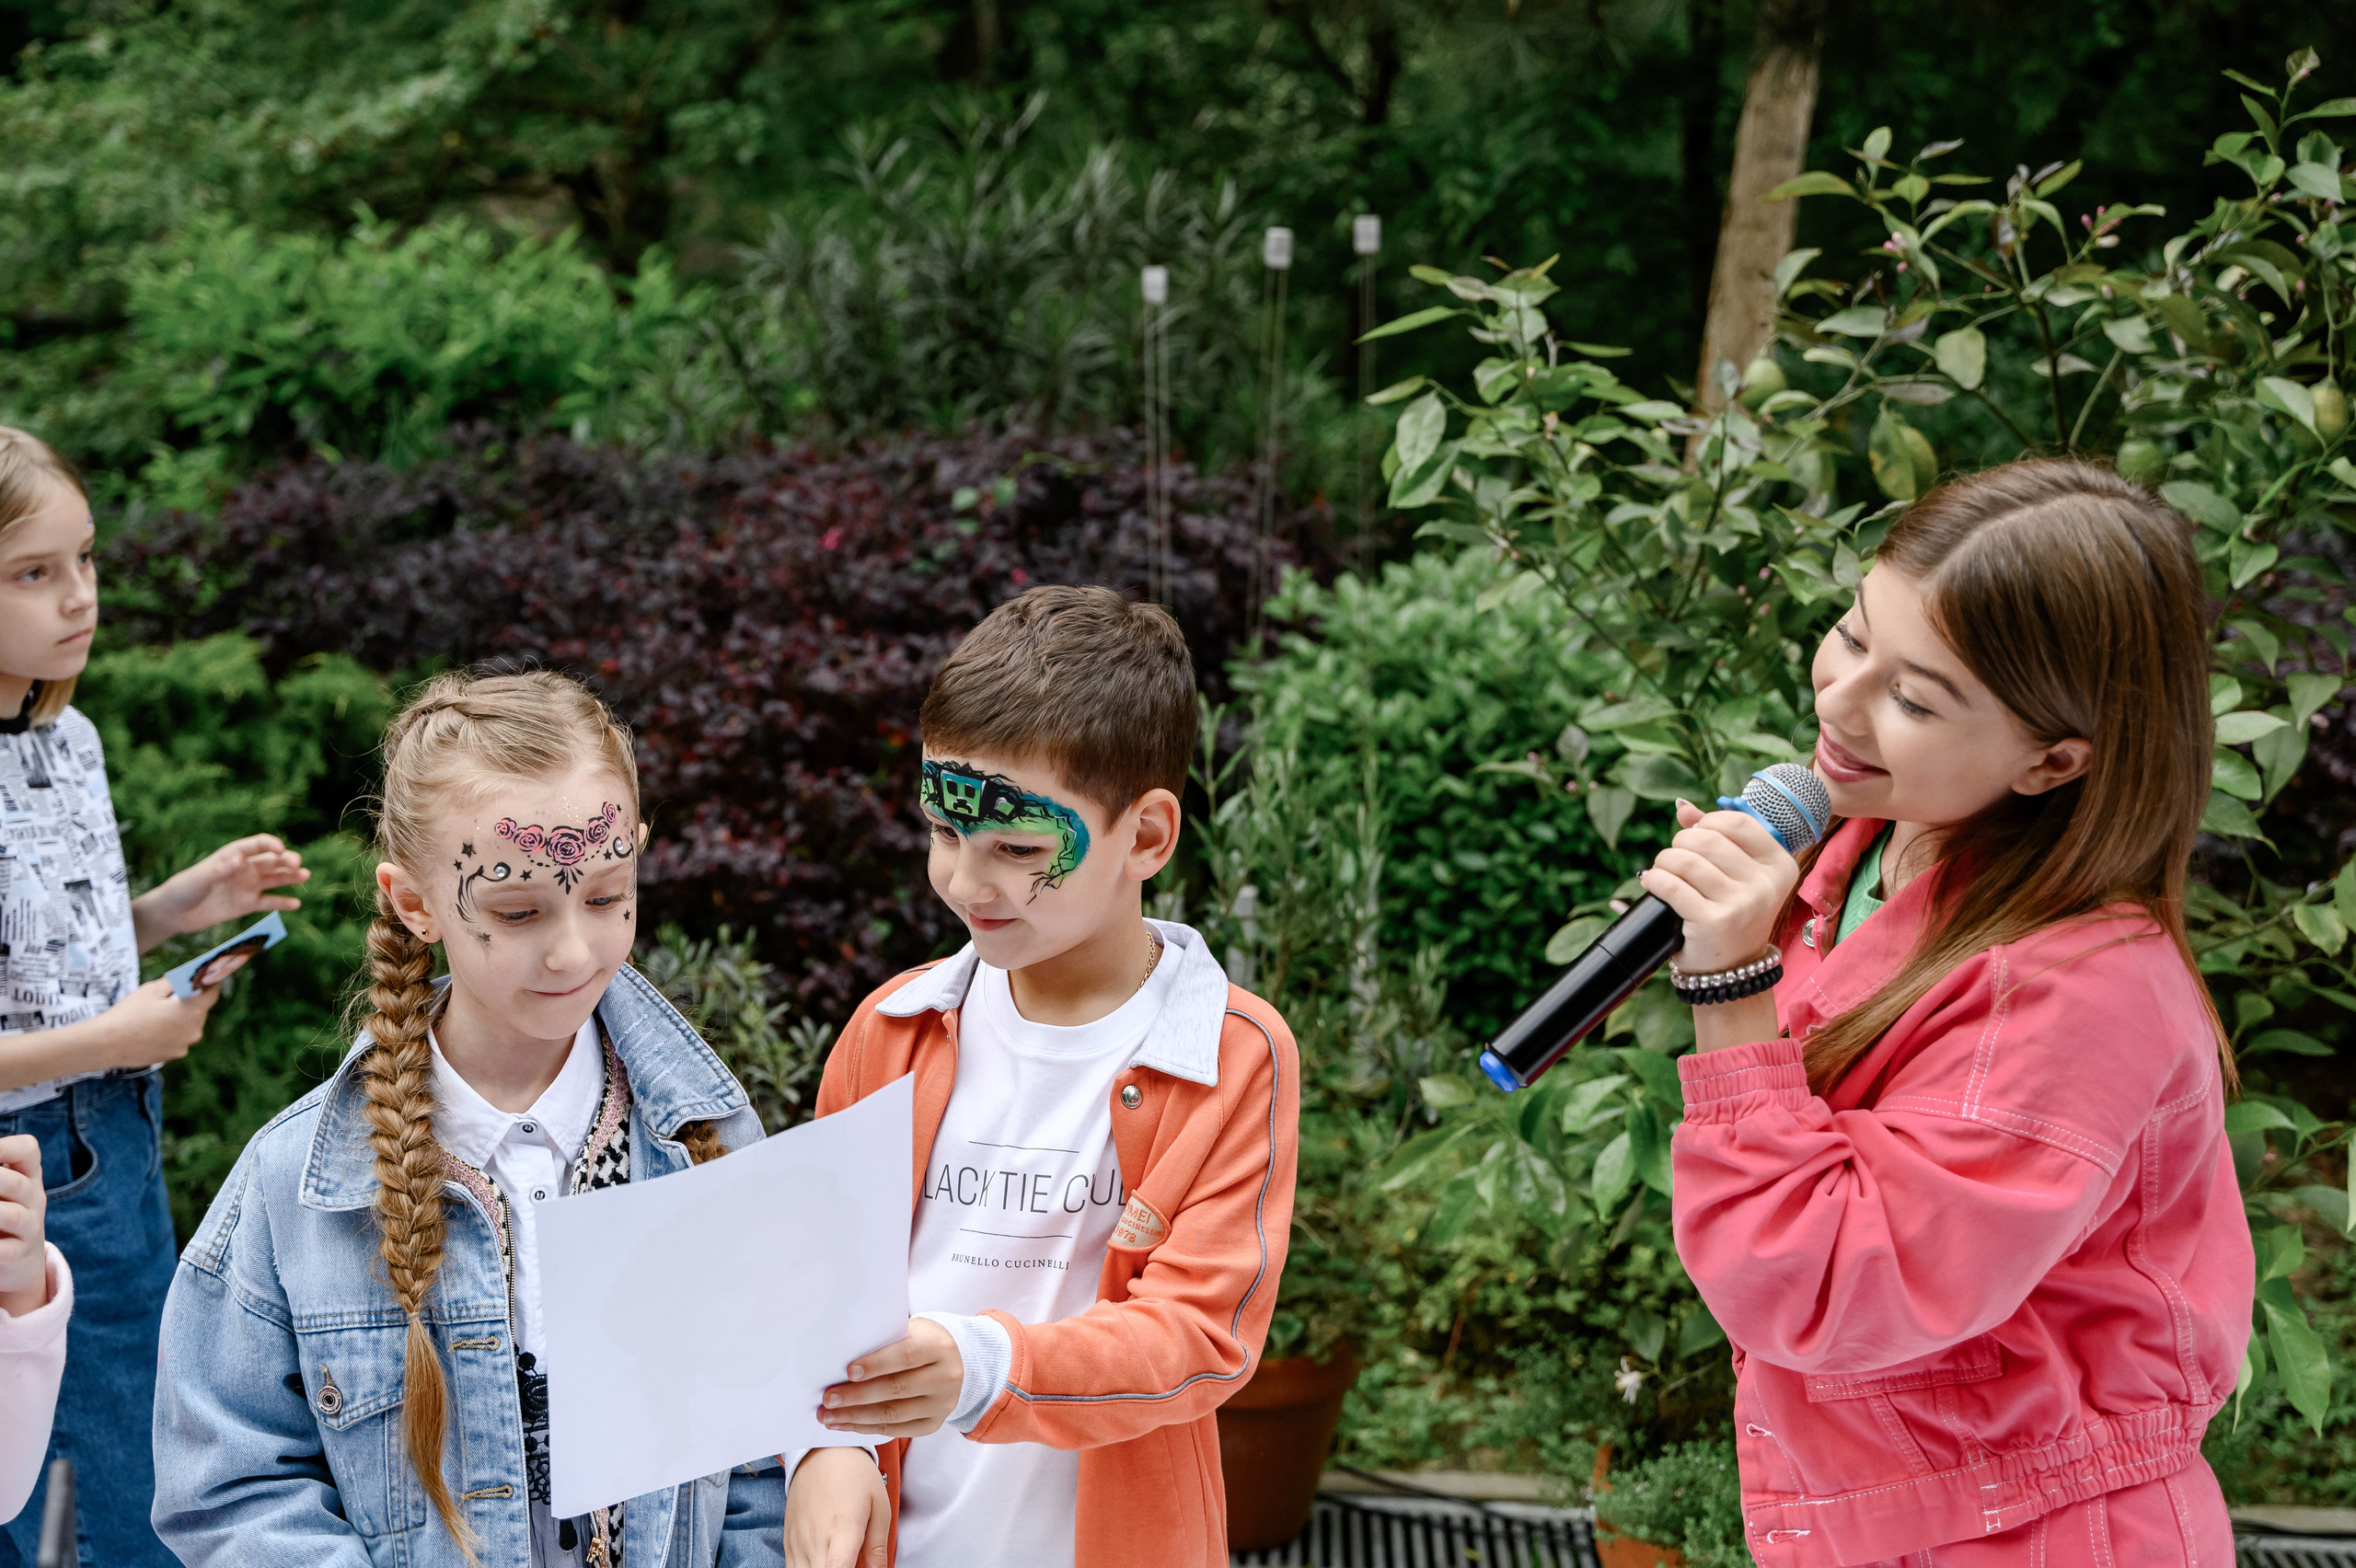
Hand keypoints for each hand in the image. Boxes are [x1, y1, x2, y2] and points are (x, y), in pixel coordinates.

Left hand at [0, 1134, 47, 1316]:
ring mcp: (29, 1228)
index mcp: (28, 1177)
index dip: (4, 1147)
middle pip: (17, 1183)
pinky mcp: (18, 1255)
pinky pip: (4, 1251)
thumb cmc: (4, 1217)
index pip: (27, 1150)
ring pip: (12, 1216)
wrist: (21, 1263)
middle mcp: (33, 1200)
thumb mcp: (3, 1192)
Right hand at [96, 978, 221, 1068]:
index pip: (211, 994)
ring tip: (161, 1013)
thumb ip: (174, 983)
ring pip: (189, 1026)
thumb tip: (186, 979)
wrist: (106, 1044)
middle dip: (191, 1002)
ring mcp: (184, 1045)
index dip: (210, 984)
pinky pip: (179, 1039)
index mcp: (192, 1011)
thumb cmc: (129, 1013)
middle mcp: (194, 1030)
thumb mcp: (151, 990)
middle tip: (177, 994)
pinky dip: (172, 1033)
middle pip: (200, 1011)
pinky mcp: (173, 1055)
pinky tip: (154, 1029)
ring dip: (181, 1018)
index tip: (207, 978)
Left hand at [133, 834, 308, 951]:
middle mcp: (243, 869)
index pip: (257, 845)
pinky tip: (296, 903)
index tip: (281, 850)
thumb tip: (239, 860)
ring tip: (305, 876)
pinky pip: (269, 902)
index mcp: (232, 856)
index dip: (271, 844)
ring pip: (274, 879)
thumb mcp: (199, 879)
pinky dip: (283, 902)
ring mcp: (247, 886)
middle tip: (297, 865)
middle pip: (271, 861)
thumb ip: (220, 870)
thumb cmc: (182, 890)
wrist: (173, 914)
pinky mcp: (246, 904)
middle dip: (286, 860)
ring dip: (290, 877)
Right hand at [784, 1448, 890, 1567]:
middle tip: (852, 1561)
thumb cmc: (856, 1476)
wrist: (823, 1452)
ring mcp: (799, 1542)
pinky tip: (823, 1560)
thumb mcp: (879, 1507)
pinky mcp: (788, 1541)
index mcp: (844, 1530)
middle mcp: (816, 1539)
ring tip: (840, 1559)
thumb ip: (878, 1548)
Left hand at [819, 1318, 963, 1438]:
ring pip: (894, 1414)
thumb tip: (841, 1361)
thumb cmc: (920, 1342)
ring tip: (828, 1417)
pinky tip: (846, 1425)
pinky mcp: (933, 1424)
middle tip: (828, 1399)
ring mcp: (942, 1404)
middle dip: (857, 1396)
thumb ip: (884, 1342)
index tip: (849, 1372)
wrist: (956, 1362)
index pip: (906, 1356)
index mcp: (938, 1347)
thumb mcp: (910, 1331)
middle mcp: (945, 1377)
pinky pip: (896, 1430)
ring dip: (856, 1417)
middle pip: (897, 1389)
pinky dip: (867, 1429)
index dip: (877, 1364)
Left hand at [1637, 799, 1799, 973]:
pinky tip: (1653, 884)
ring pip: (1686, 861)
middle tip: (1673, 859)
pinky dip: (1655, 880)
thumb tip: (1683, 807)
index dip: (1707, 822)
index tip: (1695, 835)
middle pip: (1707, 839)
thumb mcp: (1738, 876)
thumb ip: (1715, 837)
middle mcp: (1766, 885)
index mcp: (1779, 866)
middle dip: (1680, 843)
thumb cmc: (1734, 914)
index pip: (1737, 822)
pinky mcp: (1714, 922)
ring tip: (1661, 871)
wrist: (1734, 970)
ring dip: (1664, 862)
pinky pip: (1672, 886)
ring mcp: (1741, 904)